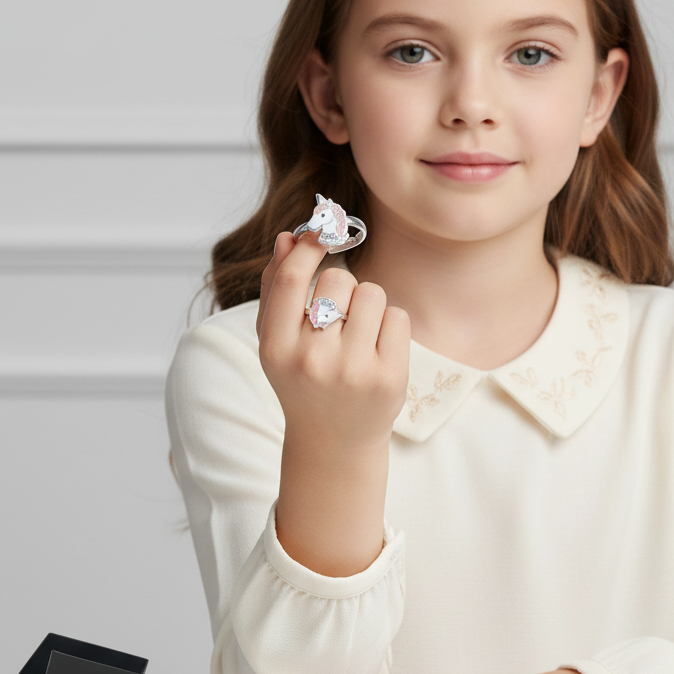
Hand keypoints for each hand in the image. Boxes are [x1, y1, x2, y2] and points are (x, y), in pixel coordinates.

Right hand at [257, 230, 409, 576]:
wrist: (334, 442)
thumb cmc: (303, 380)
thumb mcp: (277, 341)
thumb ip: (277, 287)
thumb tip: (291, 236)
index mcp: (275, 349)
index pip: (290, 281)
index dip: (308, 247)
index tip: (320, 232)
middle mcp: (312, 361)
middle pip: (337, 281)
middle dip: (341, 287)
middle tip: (338, 317)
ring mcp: (353, 371)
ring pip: (371, 293)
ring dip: (368, 303)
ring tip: (357, 334)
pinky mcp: (389, 377)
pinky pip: (398, 316)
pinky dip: (390, 324)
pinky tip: (377, 349)